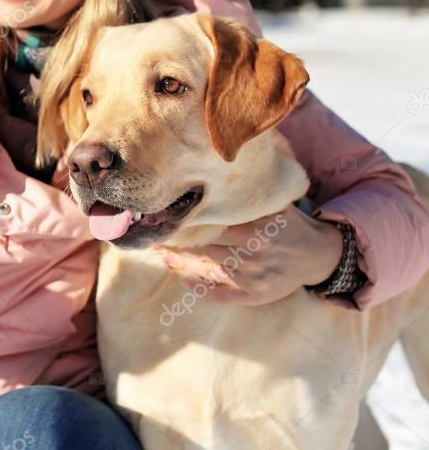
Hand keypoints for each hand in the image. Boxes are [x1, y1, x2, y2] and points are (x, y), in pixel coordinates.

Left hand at [157, 205, 343, 305]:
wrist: (320, 255)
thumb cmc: (290, 225)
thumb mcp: (272, 207)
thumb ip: (247, 200)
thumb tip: (216, 181)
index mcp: (254, 231)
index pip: (212, 227)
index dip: (188, 225)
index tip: (165, 219)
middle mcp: (252, 255)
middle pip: (207, 248)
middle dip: (180, 243)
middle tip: (154, 237)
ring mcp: (253, 277)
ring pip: (211, 269)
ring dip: (185, 263)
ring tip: (161, 254)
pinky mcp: (257, 295)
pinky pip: (225, 295)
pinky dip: (205, 290)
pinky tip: (188, 281)